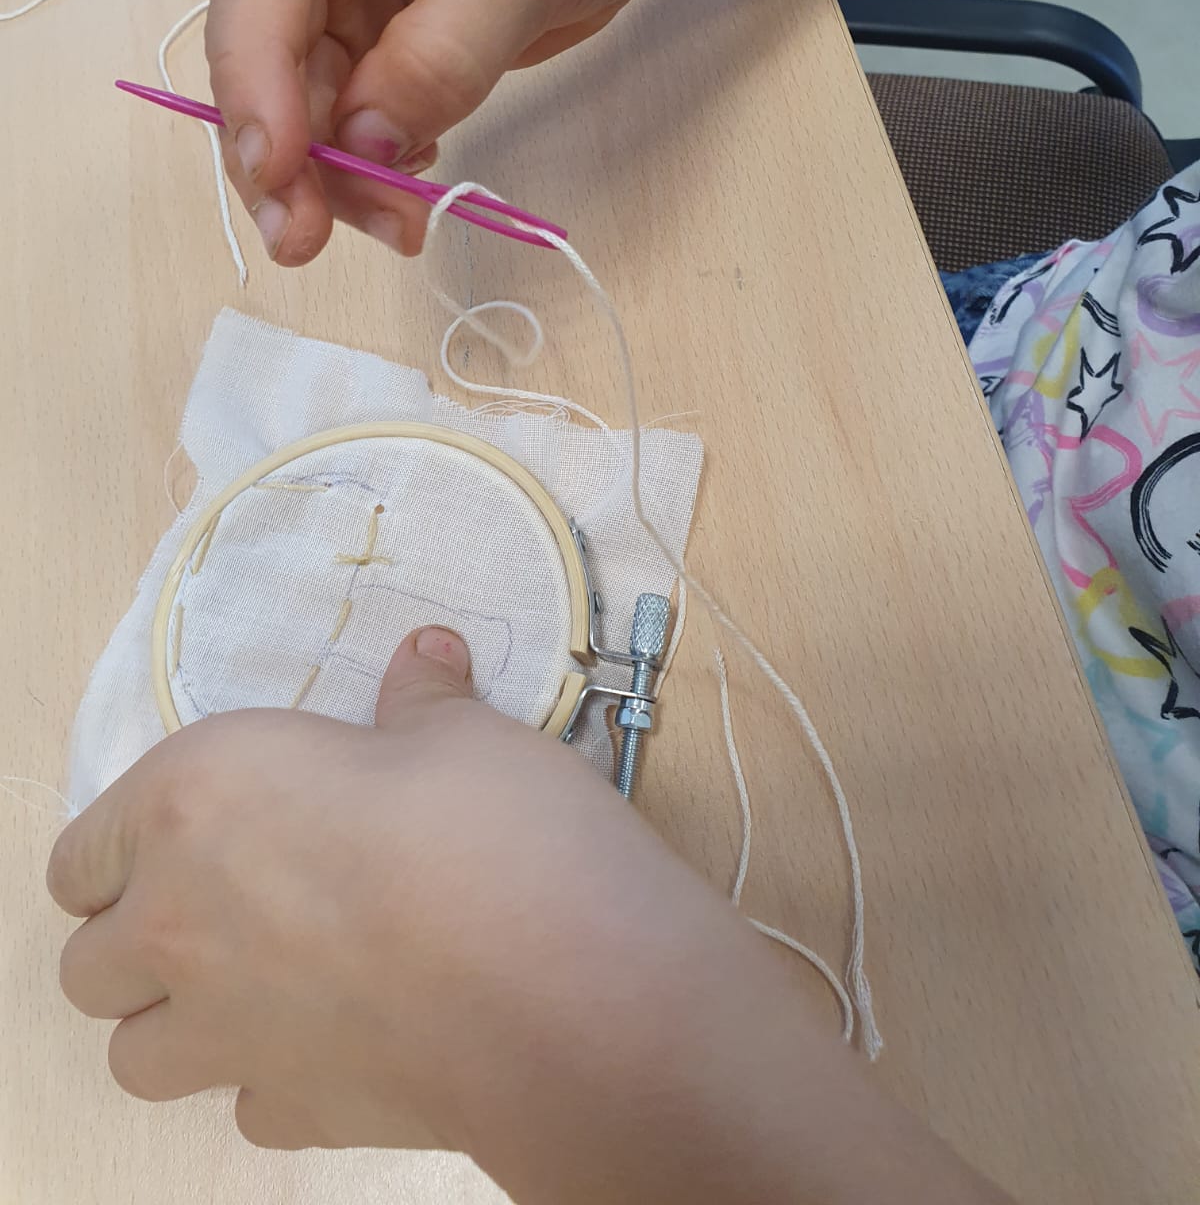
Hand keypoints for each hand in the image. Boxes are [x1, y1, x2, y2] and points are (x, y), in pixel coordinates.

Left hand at [48, 627, 1009, 1203]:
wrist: (590, 1016)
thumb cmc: (510, 834)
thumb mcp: (479, 732)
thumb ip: (427, 695)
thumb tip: (418, 664)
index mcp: (211, 793)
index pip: (91, 824)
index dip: (128, 820)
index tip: (182, 812)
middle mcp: (191, 919)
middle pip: (87, 944)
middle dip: (131, 918)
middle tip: (217, 890)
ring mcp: (240, 1035)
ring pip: (135, 1039)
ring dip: (167, 1005)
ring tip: (250, 969)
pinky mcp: (308, 1118)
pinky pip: (235, 1098)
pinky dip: (252, 1068)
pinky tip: (330, 1033)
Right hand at [204, 0, 697, 265]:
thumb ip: (441, 54)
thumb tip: (363, 145)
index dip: (254, 75)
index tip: (276, 168)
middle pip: (259, 47)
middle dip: (282, 150)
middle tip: (304, 242)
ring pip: (296, 99)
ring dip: (331, 176)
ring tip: (399, 227)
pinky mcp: (368, 37)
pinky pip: (345, 118)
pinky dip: (369, 167)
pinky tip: (412, 189)